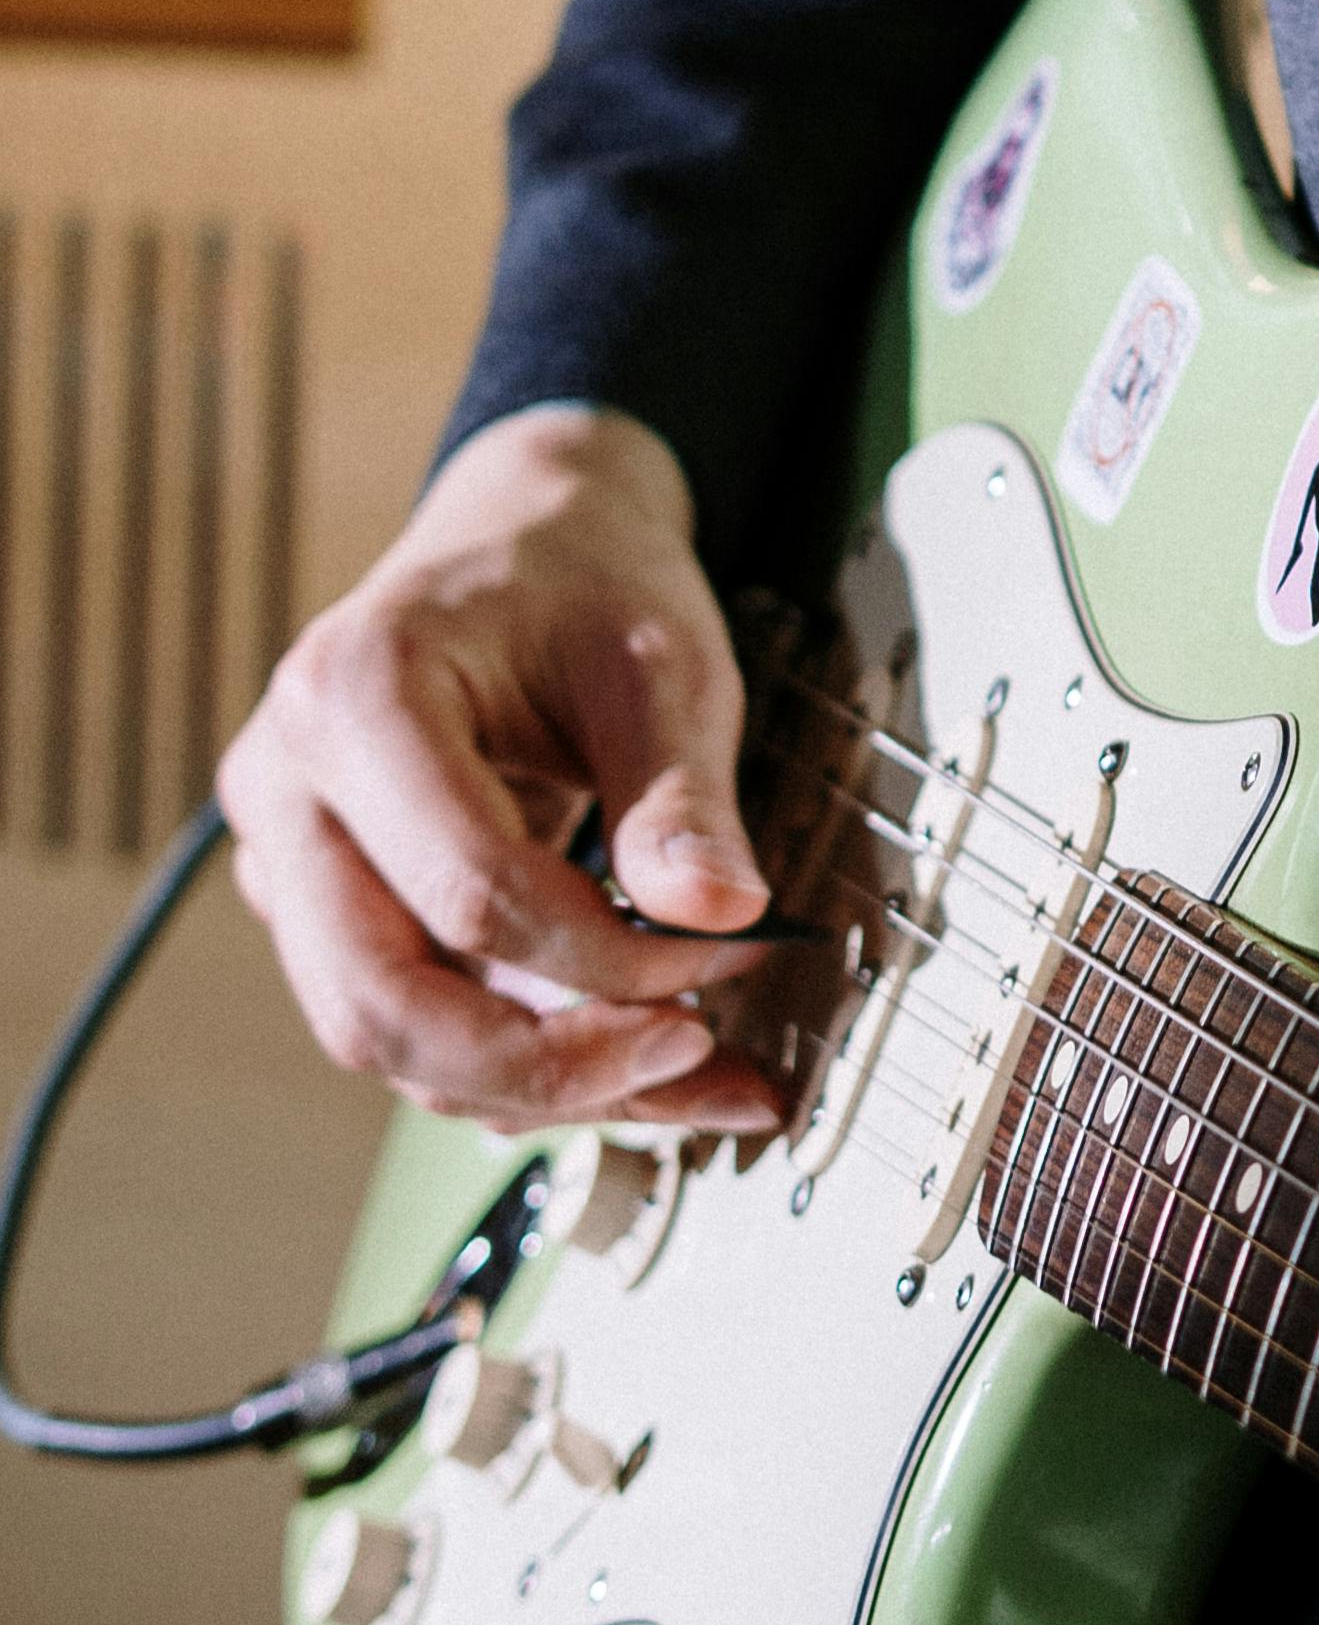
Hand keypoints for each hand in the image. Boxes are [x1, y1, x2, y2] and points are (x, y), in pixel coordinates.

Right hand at [218, 403, 780, 1136]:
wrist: (524, 539)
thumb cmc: (586, 581)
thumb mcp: (663, 659)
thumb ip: (682, 791)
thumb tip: (723, 917)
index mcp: (352, 696)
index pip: (468, 889)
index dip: (605, 955)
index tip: (727, 958)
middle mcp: (285, 787)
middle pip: (379, 1002)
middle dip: (543, 1065)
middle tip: (689, 1059)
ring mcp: (286, 855)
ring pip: (383, 1035)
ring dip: (534, 1085)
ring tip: (687, 1078)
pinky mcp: (321, 904)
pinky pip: (408, 1013)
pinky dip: (517, 1056)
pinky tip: (635, 1062)